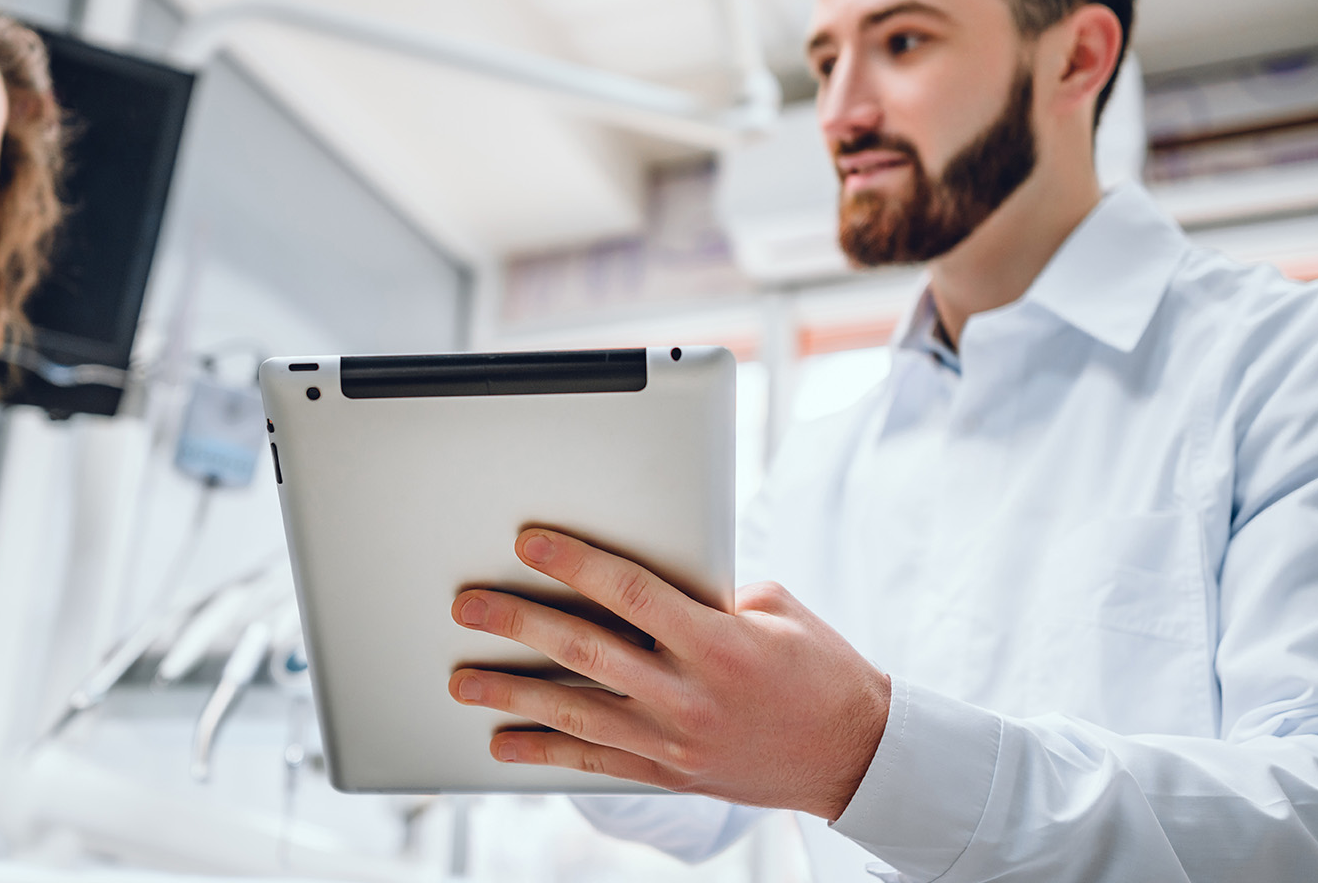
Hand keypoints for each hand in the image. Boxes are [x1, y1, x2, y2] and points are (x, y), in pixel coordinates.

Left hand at [448, 528, 890, 819]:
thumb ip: (706, 591)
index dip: (576, 563)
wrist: (855, 755)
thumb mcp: (774, 610)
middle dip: (519, 624)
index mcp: (720, 643)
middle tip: (469, 605)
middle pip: (586, 652)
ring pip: (577, 712)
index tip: (529, 543)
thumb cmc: (818, 668)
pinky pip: (594, 762)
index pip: (632, 593)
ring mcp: (676, 742)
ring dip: (513, 693)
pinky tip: (503, 740)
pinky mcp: (671, 774)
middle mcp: (691, 696)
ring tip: (462, 680)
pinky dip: (544, 750)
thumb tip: (642, 576)